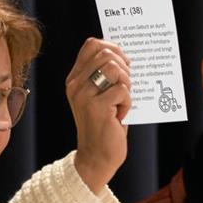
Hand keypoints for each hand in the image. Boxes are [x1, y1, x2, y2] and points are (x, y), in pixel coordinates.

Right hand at [65, 37, 131, 192]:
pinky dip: (127, 103)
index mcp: (75, 79)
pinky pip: (122, 90)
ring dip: (126, 84)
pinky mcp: (97, 107)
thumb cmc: (104, 125)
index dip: (113, 48)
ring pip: (115, 68)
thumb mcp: (101, 96)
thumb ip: (105, 75)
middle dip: (124, 67)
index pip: (92, 45)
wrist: (97, 157)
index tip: (123, 63)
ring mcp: (84, 95)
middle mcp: (75, 85)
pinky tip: (119, 116)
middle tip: (125, 86)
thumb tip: (122, 55)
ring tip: (121, 102)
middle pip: (106, 53)